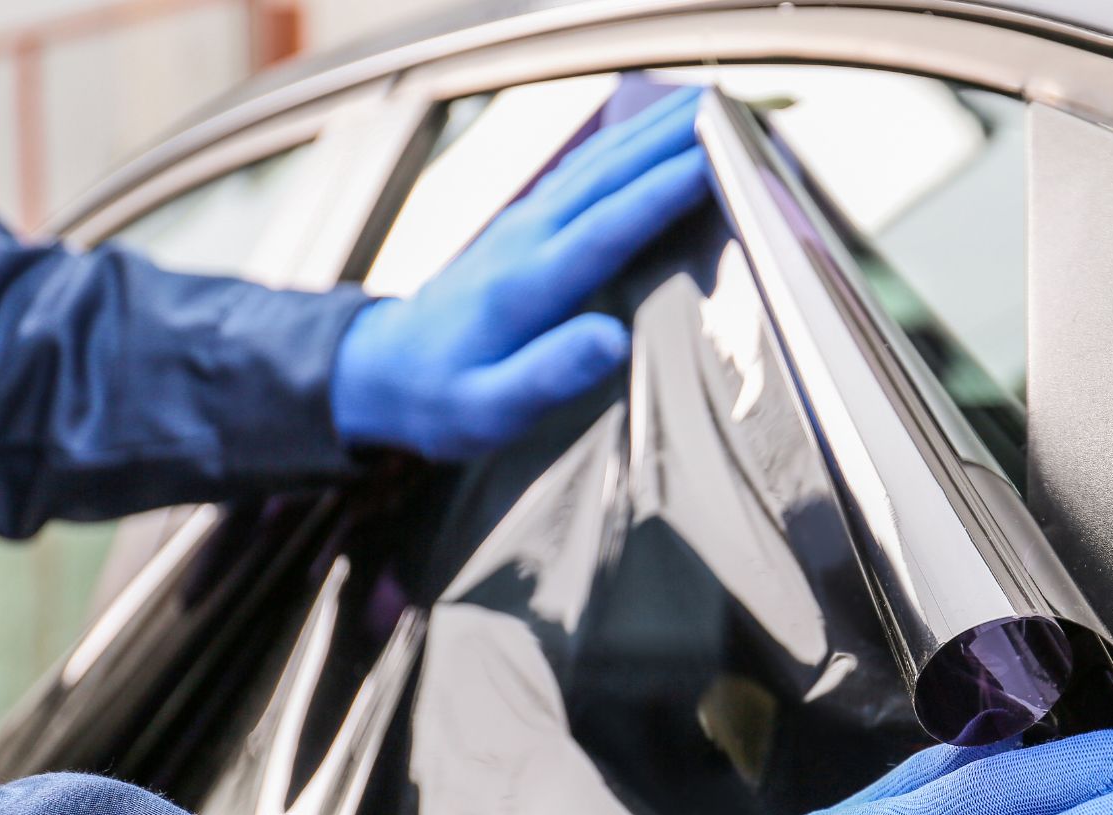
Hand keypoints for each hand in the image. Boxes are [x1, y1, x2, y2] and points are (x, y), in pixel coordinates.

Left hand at [332, 85, 706, 458]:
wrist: (383, 371)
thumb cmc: (442, 399)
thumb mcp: (488, 410)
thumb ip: (548, 375)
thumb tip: (610, 341)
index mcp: (526, 287)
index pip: (606, 227)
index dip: (662, 194)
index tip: (714, 164)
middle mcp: (526, 239)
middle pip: (607, 176)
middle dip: (668, 141)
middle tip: (729, 112)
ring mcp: (524, 224)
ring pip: (597, 163)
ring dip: (651, 131)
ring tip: (705, 106)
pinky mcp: (526, 222)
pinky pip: (585, 171)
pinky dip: (625, 144)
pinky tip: (653, 133)